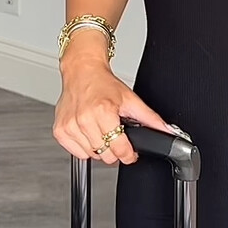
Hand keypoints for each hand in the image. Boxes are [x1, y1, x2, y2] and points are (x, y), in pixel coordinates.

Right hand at [53, 61, 176, 166]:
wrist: (81, 71)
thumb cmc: (103, 84)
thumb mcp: (130, 99)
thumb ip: (150, 118)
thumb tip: (168, 131)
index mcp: (103, 111)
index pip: (119, 149)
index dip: (129, 154)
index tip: (130, 153)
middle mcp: (84, 119)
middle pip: (106, 155)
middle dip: (114, 150)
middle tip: (115, 135)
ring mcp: (70, 126)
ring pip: (91, 155)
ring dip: (99, 148)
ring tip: (100, 130)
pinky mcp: (60, 130)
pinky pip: (77, 153)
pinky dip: (84, 148)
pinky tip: (88, 132)